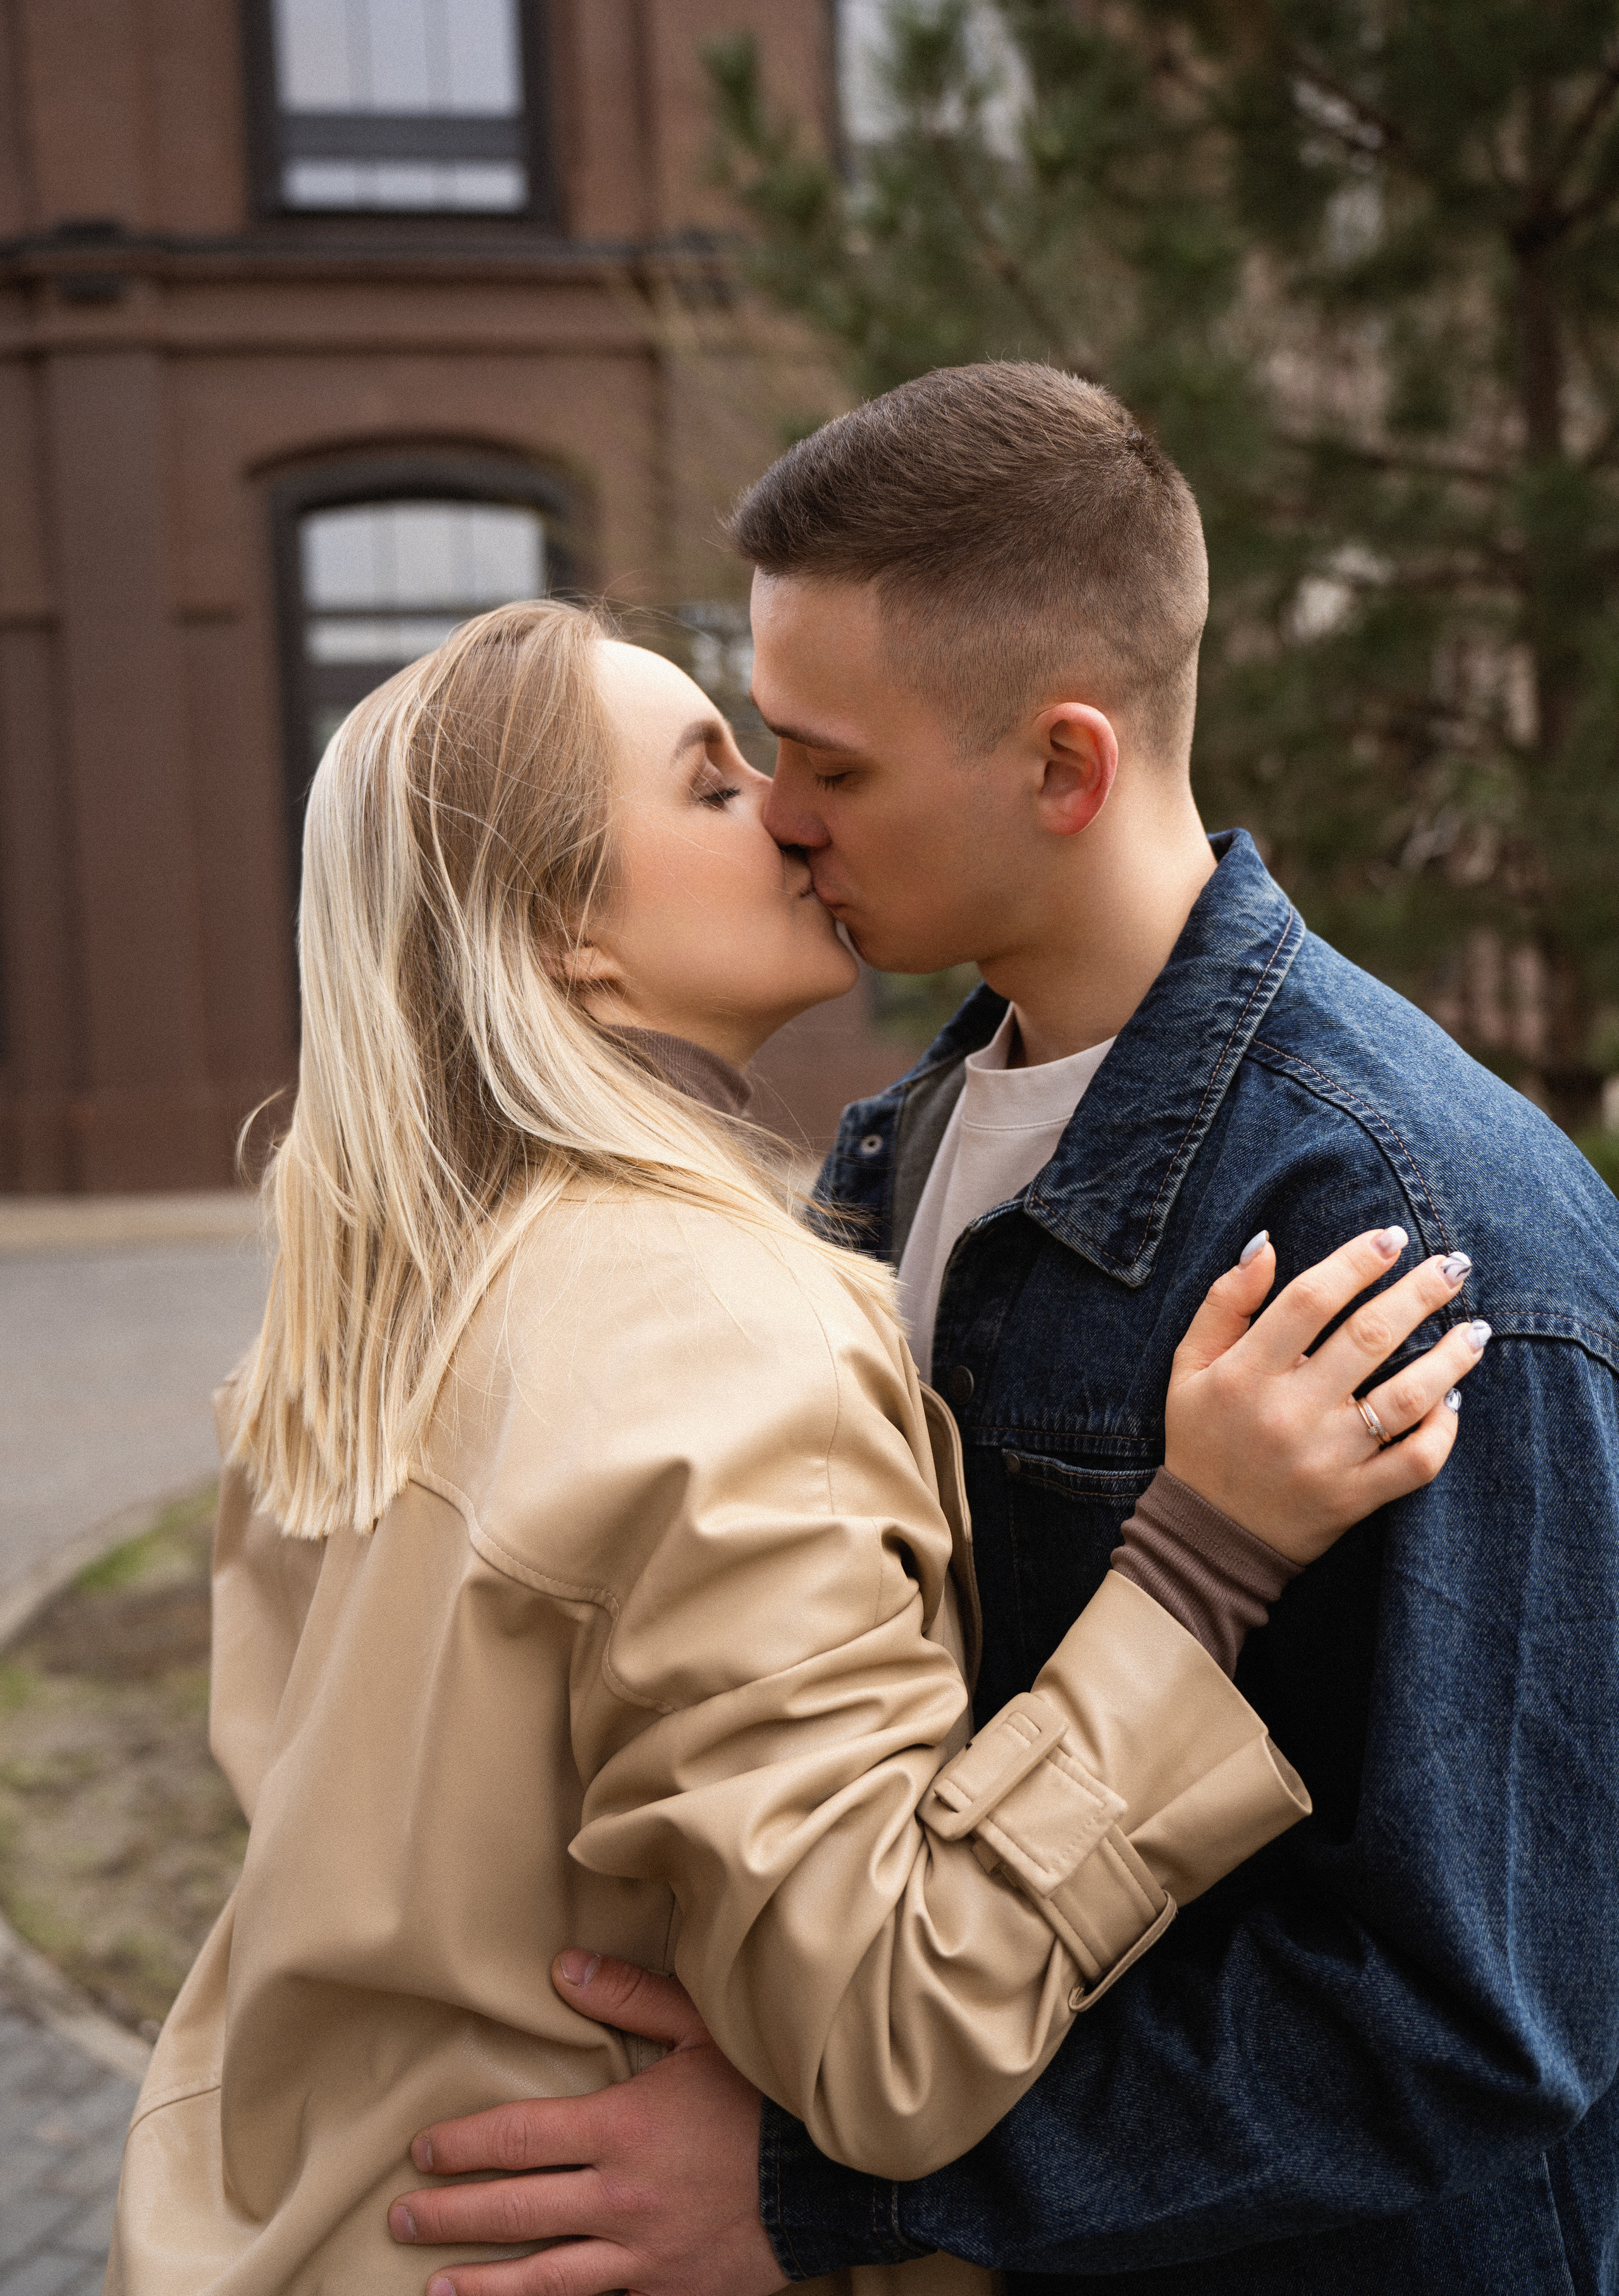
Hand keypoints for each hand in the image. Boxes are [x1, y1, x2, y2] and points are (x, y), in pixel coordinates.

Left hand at [387, 1952, 781, 2295]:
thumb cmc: (771, 2094)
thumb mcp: (707, 2027)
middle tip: (402, 2217)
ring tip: (436, 2290)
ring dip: (484, 2286)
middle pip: (515, 2211)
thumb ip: (632, 1997)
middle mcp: (621, 2199)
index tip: (423, 2151)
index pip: (517, 2138)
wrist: (839, 2179)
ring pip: (546, 2278)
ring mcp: (645, 2257)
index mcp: (622, 2128)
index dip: (463, 2146)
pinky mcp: (672, 2293)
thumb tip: (563, 1969)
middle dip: (450, 2215)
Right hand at [1166, 1224, 1484, 1564]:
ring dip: (1449, 1359)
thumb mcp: (1191, 1365)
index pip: (1309, 1300)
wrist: (1210, 1536)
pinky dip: (1442, 1430)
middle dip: (1419, 1294)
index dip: (1355, 1262)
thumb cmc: (1203, 1436)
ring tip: (1477, 1329)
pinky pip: (1414, 1462)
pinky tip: (1454, 1399)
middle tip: (1454, 1265)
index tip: (1392, 1237)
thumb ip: (1225, 1302)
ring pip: (1404, 1399)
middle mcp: (1288, 1412)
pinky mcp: (1353, 1498)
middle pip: (1368, 1338)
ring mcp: (1325, 1458)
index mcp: (1246, 1373)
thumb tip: (1266, 1243)